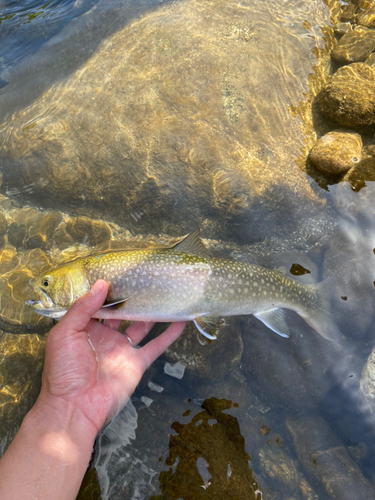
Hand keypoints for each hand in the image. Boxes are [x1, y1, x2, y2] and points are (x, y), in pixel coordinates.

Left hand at [37, 279, 185, 433]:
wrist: (75, 407)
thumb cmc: (63, 371)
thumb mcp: (64, 334)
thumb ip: (82, 308)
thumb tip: (101, 284)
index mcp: (85, 328)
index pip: (97, 303)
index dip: (107, 289)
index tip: (119, 271)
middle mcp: (105, 336)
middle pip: (122, 312)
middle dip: (132, 297)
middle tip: (146, 278)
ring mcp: (122, 349)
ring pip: (141, 325)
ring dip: (152, 312)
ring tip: (164, 294)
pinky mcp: (136, 362)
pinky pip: (156, 346)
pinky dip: (169, 334)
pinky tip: (180, 320)